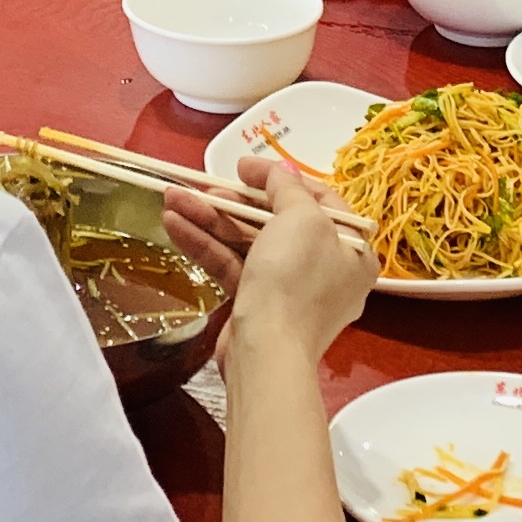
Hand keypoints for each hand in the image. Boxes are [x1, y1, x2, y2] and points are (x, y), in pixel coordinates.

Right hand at [161, 158, 375, 358]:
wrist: (267, 354)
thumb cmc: (294, 280)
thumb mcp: (302, 220)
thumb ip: (288, 188)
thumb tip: (280, 171)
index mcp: (350, 250)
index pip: (318, 200)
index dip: (279, 178)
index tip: (243, 167)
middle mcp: (324, 269)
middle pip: (275, 220)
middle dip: (233, 201)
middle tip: (203, 186)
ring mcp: (288, 289)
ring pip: (246, 241)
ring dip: (209, 218)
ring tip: (171, 198)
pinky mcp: (257, 305)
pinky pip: (232, 264)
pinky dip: (205, 244)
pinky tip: (174, 224)